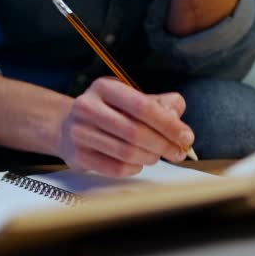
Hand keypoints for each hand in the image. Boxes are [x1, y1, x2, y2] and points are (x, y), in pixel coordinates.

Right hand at [58, 77, 194, 176]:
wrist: (68, 128)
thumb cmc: (109, 113)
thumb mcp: (131, 99)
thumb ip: (160, 104)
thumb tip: (177, 118)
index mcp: (105, 88)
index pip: (142, 106)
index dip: (168, 124)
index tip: (186, 136)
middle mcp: (88, 107)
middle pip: (134, 131)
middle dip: (163, 145)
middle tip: (178, 152)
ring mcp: (80, 132)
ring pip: (126, 152)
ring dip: (150, 157)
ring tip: (156, 156)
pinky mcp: (78, 155)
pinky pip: (115, 168)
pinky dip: (134, 168)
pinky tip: (138, 163)